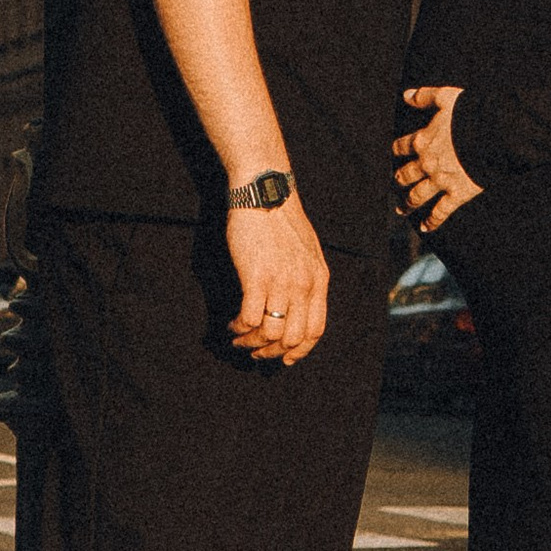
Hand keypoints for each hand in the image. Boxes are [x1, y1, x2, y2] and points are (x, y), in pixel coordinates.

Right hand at [225, 191, 329, 365]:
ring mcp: (282, 282)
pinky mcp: (257, 277)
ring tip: (238, 340)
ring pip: (270, 334)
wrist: (265, 192)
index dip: (299, 351)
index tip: (284, 358)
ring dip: (251, 344)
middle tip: (254, 352)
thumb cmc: (281, 219)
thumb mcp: (307, 251)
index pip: (316, 330)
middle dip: (271, 353)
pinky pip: (250, 319)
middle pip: (293, 338)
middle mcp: (304, 285)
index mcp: (319, 280)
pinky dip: (239, 329)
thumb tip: (297, 304)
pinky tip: (231, 325)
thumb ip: (307, 278)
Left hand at [394, 85, 480, 230]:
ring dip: (408, 204)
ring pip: (417, 196)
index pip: (402, 147)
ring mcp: (441, 181)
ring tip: (402, 210)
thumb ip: (424, 96)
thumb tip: (405, 95)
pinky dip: (432, 221)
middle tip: (396, 184)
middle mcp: (427, 164)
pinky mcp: (457, 194)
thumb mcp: (445, 97)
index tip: (395, 153)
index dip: (397, 150)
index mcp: (422, 141)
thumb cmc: (469, 113)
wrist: (491, 133)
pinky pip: (440, 212)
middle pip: (405, 175)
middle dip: (399, 180)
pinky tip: (426, 228)